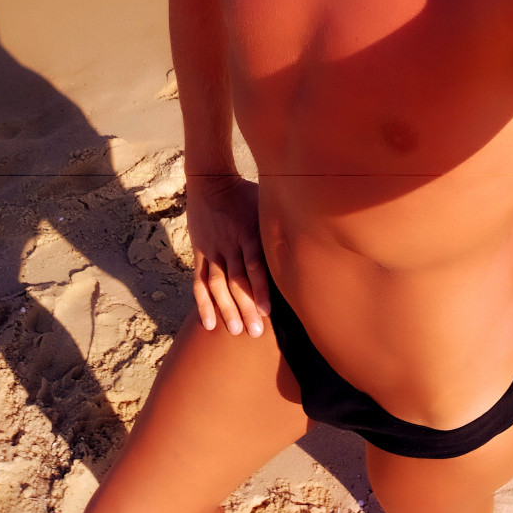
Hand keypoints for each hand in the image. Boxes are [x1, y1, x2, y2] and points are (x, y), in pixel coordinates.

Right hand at [184, 172, 271, 336]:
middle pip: (236, 279)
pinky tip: (209, 323)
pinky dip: (203, 303)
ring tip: (235, 331)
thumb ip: (283, 222)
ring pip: (217, 284)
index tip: (267, 311)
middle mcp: (229, 243)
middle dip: (244, 307)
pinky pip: (199, 281)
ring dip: (225, 308)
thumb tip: (312, 234)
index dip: (260, 288)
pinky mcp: (200, 253)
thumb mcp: (266, 203)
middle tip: (254, 332)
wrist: (210, 180)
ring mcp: (212, 250)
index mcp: (248, 232)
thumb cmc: (246, 193)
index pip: (254, 264)